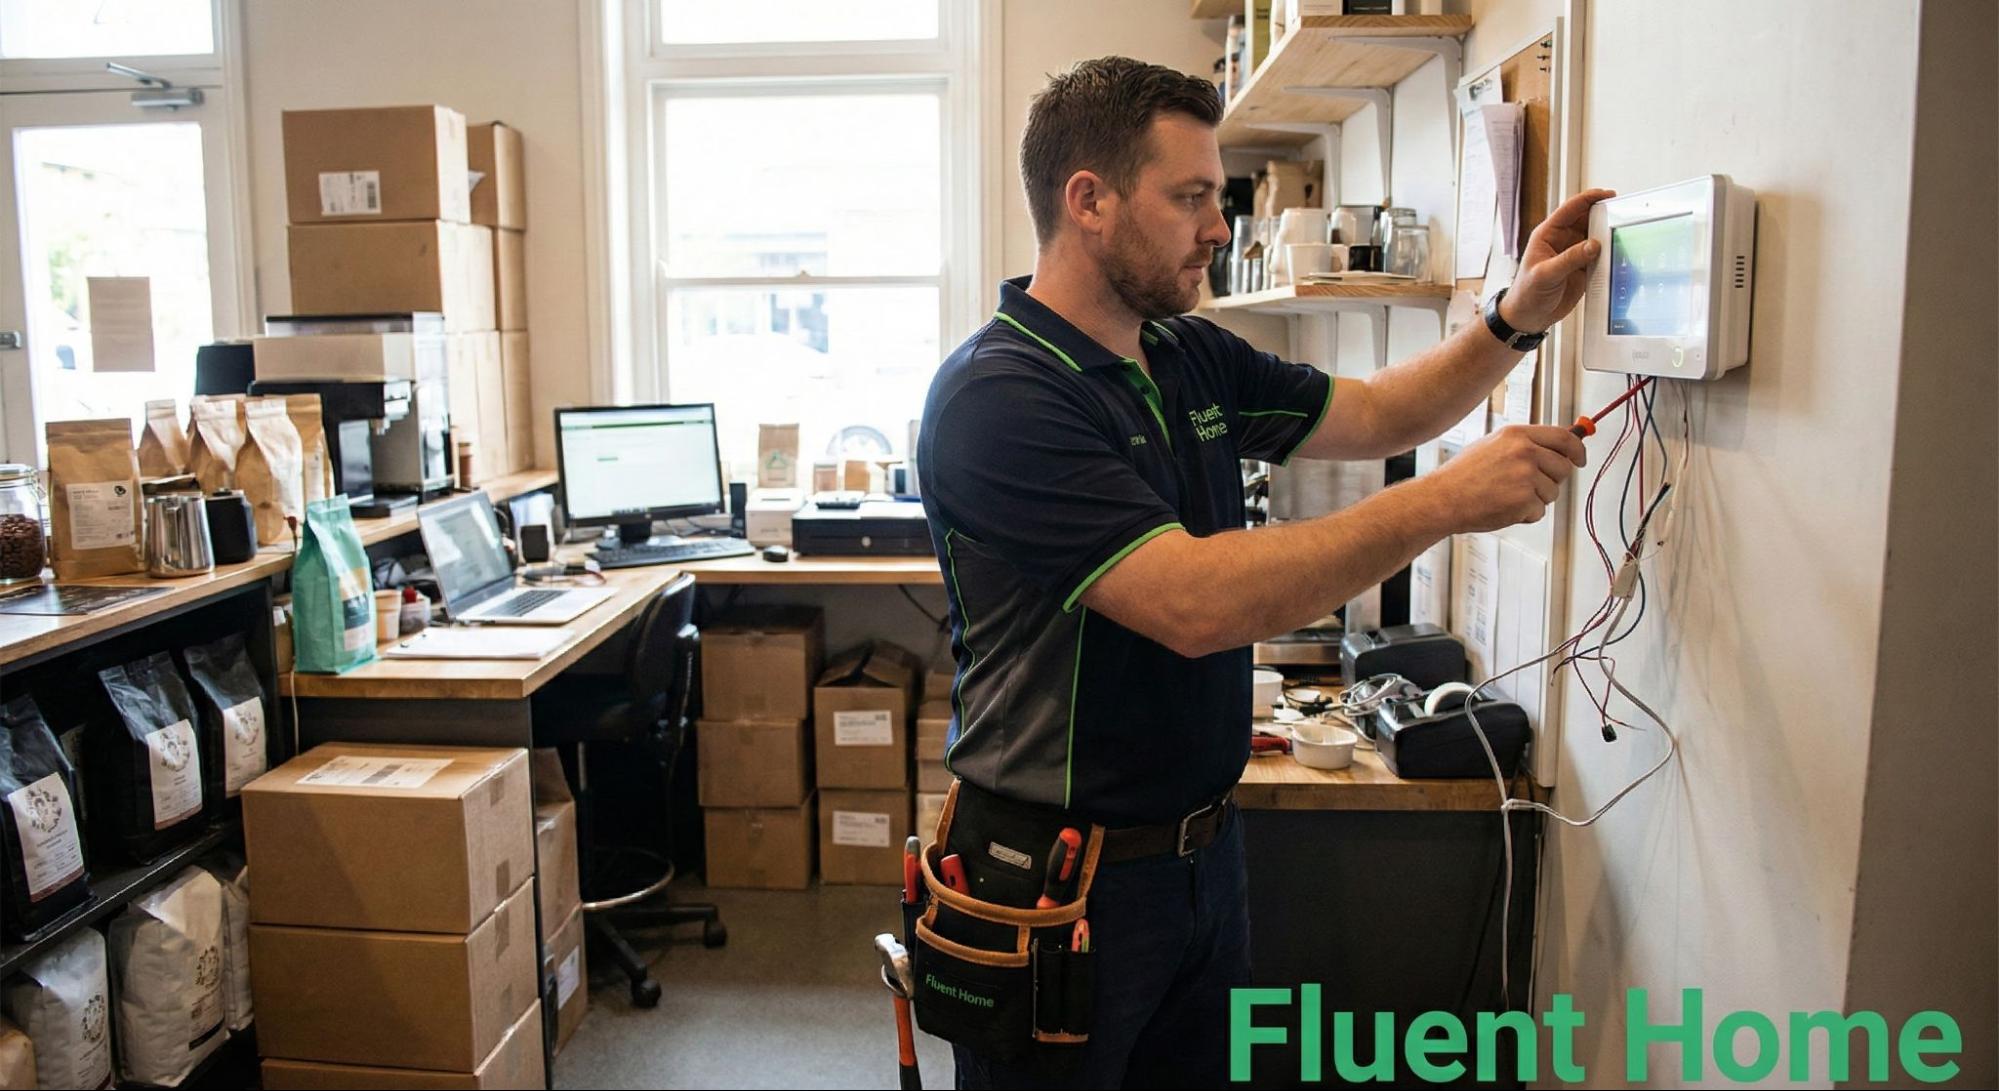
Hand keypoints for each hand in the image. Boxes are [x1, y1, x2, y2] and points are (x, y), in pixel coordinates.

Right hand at [1421, 425, 1587, 531]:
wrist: (1442, 499)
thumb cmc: (1463, 475)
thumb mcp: (1493, 445)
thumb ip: (1524, 444)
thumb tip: (1556, 447)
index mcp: (1517, 435)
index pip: (1564, 438)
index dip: (1577, 450)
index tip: (1580, 459)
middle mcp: (1525, 452)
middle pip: (1563, 468)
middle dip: (1552, 480)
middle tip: (1530, 486)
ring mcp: (1526, 477)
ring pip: (1552, 492)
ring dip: (1536, 499)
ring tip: (1507, 496)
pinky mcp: (1524, 501)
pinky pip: (1540, 511)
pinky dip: (1525, 514)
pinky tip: (1503, 507)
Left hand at [1499, 188, 1616, 333]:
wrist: (1529, 317)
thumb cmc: (1526, 293)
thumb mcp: (1546, 274)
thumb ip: (1570, 259)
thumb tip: (1593, 245)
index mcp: (1548, 234)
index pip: (1571, 209)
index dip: (1589, 199)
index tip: (1607, 195)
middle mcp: (1562, 241)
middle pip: (1587, 220)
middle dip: (1603, 215)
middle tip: (1621, 215)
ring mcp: (1573, 254)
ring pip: (1595, 237)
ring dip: (1608, 236)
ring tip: (1623, 235)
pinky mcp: (1582, 268)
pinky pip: (1599, 256)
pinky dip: (1609, 255)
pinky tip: (1619, 254)